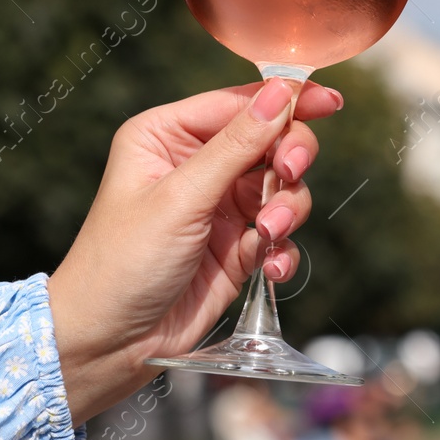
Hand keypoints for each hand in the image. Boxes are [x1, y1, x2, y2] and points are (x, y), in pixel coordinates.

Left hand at [46, 78, 341, 423]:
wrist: (109, 346)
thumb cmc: (122, 264)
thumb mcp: (181, 198)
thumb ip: (236, 146)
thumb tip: (279, 94)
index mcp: (167, 136)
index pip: (239, 104)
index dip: (286, 101)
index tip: (329, 102)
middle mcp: (195, 165)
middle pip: (271, 141)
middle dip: (288, 160)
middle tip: (289, 174)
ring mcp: (219, 206)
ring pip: (283, 187)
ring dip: (287, 209)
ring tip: (268, 235)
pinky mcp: (236, 247)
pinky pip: (281, 233)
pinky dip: (283, 248)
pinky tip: (269, 268)